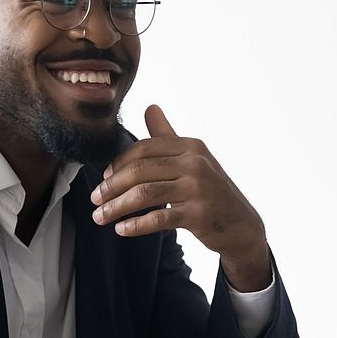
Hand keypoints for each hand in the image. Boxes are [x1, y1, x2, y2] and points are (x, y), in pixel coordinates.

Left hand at [89, 105, 271, 291]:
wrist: (241, 225)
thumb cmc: (211, 190)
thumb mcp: (193, 159)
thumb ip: (168, 136)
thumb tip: (150, 107)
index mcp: (190, 146)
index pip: (144, 149)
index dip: (118, 164)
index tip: (104, 179)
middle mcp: (195, 163)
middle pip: (139, 171)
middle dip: (111, 187)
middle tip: (95, 201)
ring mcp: (198, 188)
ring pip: (144, 194)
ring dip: (117, 207)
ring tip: (101, 217)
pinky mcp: (199, 214)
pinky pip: (159, 218)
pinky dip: (136, 225)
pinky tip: (122, 230)